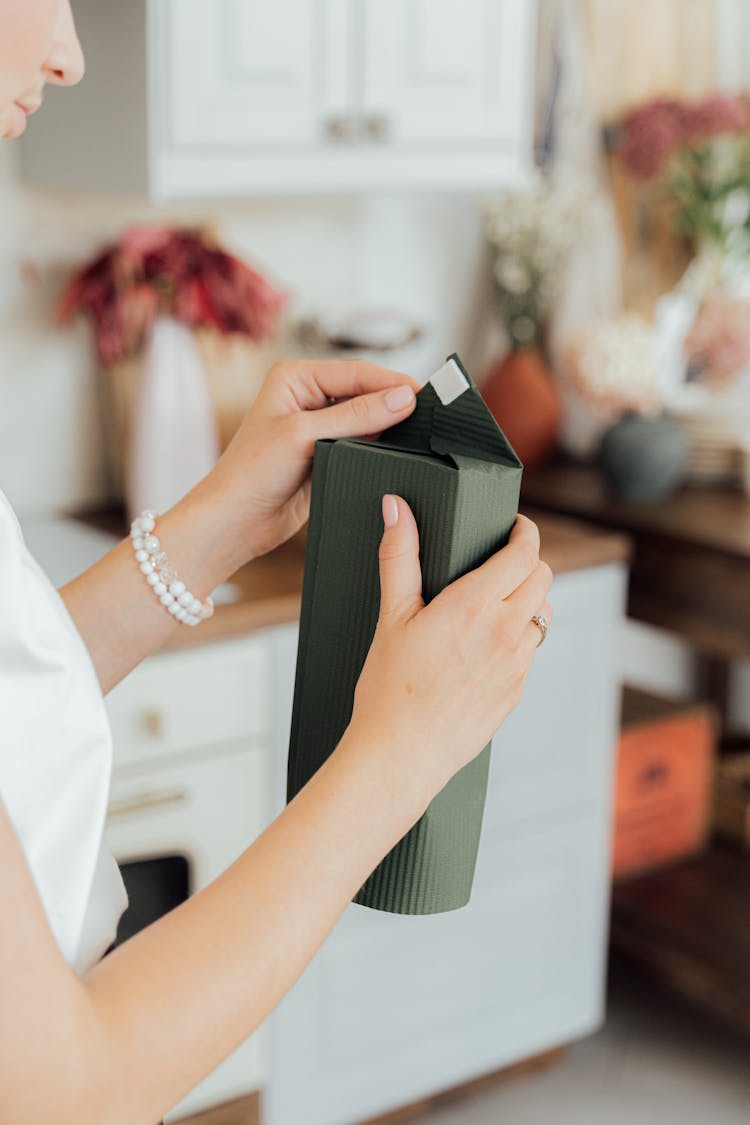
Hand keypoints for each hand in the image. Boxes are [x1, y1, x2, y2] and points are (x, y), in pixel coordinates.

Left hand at [205, 358, 420, 566]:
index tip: (425, 395)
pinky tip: (396, 452)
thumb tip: (404, 398)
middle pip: (366, 392)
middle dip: (394, 403)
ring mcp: (320, 427)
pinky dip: (380, 448)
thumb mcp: (305, 435)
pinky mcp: (328, 454)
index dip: (392, 382)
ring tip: (416, 434)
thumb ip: (357, 415)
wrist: (236, 520)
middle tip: (428, 416)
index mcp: (296, 376)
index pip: (357, 372)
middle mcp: (309, 397)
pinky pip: (364, 444)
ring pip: (369, 419)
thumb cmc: (251, 471)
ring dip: (389, 427)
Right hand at [347, 500, 552, 814]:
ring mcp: (516, 665)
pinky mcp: (516, 691)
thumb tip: (395, 506)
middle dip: (528, 563)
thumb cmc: (388, 688)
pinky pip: (530, 651)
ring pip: (543, 615)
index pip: (525, 553)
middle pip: (543, 578)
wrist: (399, 755)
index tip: (515, 527)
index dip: (526, 532)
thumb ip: (398, 555)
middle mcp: (505, 632)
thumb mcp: (391, 616)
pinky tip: (486, 644)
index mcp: (474, 606)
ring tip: (495, 603)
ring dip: (527, 601)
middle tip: (502, 561)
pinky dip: (518, 637)